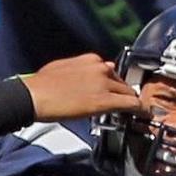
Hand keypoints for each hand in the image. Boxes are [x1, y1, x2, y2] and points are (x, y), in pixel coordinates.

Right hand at [21, 54, 142, 121]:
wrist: (33, 96)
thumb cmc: (40, 85)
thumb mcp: (61, 68)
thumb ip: (78, 70)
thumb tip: (82, 76)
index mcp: (90, 60)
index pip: (110, 71)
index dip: (112, 83)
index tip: (112, 91)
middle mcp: (101, 68)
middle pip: (121, 82)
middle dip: (122, 93)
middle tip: (121, 104)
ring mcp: (105, 84)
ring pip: (128, 93)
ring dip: (130, 102)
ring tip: (132, 112)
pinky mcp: (105, 101)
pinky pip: (131, 104)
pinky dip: (139, 109)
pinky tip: (142, 115)